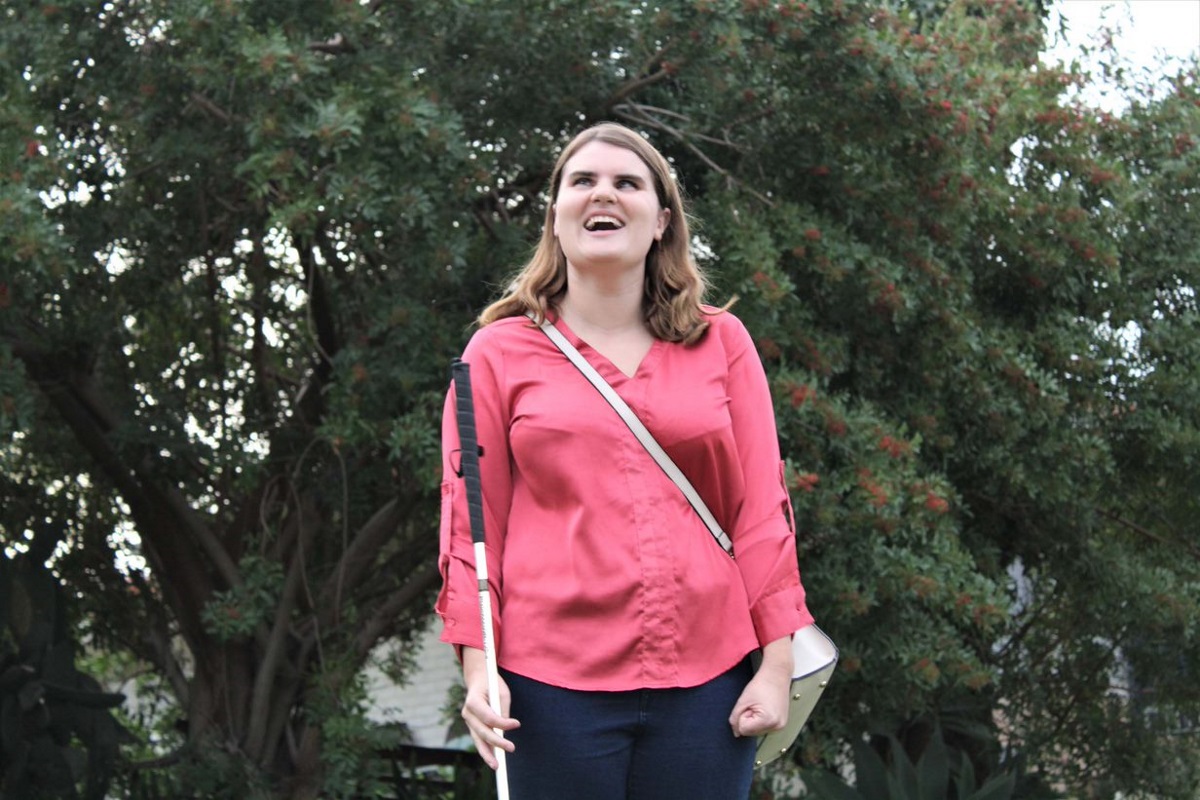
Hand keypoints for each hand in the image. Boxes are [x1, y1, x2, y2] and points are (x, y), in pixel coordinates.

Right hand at [461, 647, 519, 768]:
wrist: (477, 678)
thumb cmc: (491, 683)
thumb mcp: (501, 692)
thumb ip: (503, 710)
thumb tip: (507, 728)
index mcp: (473, 701)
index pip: (488, 717)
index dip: (502, 723)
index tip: (517, 724)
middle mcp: (467, 713)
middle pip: (482, 732)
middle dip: (497, 742)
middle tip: (511, 748)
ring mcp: (468, 720)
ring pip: (478, 739)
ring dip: (487, 753)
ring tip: (496, 765)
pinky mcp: (472, 725)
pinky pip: (479, 739)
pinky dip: (486, 749)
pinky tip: (492, 759)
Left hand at [728, 636, 792, 737]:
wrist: (777, 674)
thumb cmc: (760, 684)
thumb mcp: (743, 700)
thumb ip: (735, 718)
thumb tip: (736, 733)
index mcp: (767, 721)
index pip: (744, 729)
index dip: (742, 716)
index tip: (750, 704)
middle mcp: (777, 726)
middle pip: (751, 732)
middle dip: (748, 719)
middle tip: (755, 703)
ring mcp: (781, 725)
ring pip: (757, 731)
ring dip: (755, 720)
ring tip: (761, 704)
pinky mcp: (782, 723)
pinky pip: (765, 727)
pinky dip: (761, 719)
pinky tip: (765, 707)